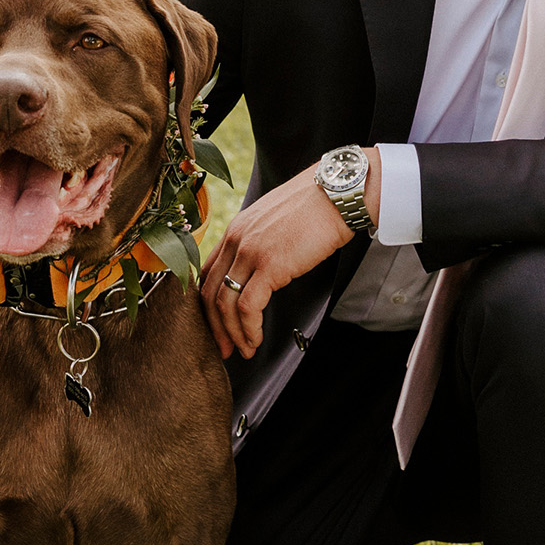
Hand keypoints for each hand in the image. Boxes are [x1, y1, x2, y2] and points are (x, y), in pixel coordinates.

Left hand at [200, 152, 381, 361]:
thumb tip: (262, 269)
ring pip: (225, 303)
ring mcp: (251, 252)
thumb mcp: (276, 221)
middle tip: (223, 348)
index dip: (208, 304)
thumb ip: (261, 242)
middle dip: (215, 326)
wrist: (337, 194)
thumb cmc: (316, 207)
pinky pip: (248, 306)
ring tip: (245, 350)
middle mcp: (236, 240)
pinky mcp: (270, 265)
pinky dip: (249, 328)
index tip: (216, 324)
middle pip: (210, 292)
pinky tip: (256, 339)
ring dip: (233, 333)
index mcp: (236, 230)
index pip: (208, 272)